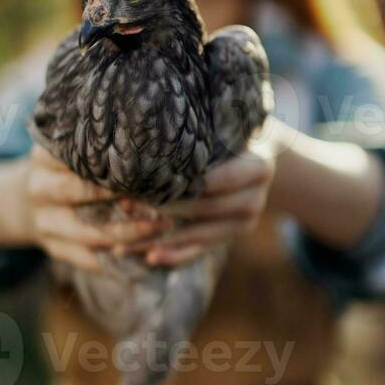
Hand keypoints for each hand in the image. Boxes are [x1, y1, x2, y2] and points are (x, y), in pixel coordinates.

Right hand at [21, 145, 174, 271]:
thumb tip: (150, 146)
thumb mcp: (72, 151)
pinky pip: (87, 258)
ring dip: (129, 233)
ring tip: (161, 227)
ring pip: (89, 232)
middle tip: (161, 200)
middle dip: (125, 199)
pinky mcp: (53, 247)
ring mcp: (44, 221)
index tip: (149, 168)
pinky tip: (145, 255)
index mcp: (44, 157)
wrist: (29, 202)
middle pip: (84, 195)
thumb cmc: (67, 169)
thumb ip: (98, 148)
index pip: (81, 159)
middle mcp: (40, 188)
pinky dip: (116, 260)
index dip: (115, 165)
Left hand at [120, 127, 278, 266]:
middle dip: (162, 208)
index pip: (216, 178)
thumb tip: (158, 129)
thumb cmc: (231, 135)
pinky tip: (150, 257)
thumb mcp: (227, 128)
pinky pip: (201, 249)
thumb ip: (205, 135)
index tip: (145, 180)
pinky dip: (176, 255)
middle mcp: (255, 200)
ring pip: (199, 235)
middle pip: (204, 209)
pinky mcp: (232, 237)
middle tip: (125, 204)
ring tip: (126, 241)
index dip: (182, 181)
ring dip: (162, 239)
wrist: (259, 157)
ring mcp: (244, 222)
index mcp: (258, 168)